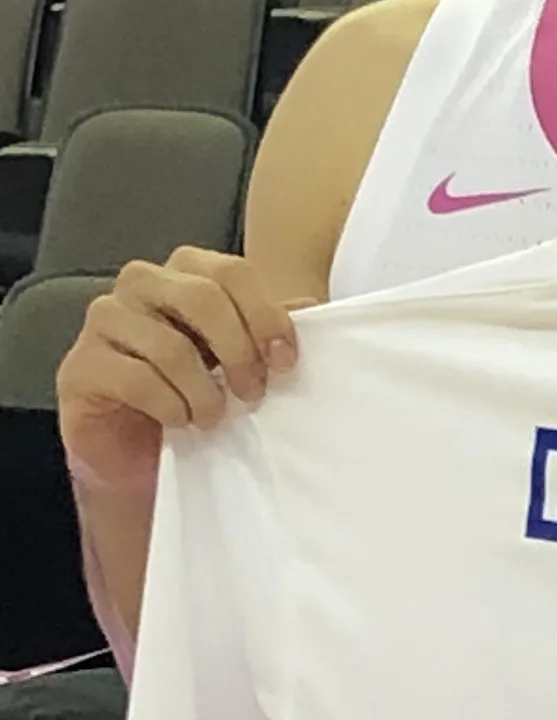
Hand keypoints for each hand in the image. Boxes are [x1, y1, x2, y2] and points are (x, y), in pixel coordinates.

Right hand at [56, 250, 307, 502]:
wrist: (135, 448)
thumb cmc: (192, 393)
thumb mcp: (238, 359)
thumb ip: (267, 329)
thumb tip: (311, 311)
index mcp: (184, 273)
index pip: (232, 271)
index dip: (266, 316)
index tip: (285, 361)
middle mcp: (140, 285)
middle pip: (201, 297)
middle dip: (239, 351)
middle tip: (253, 393)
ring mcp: (105, 320)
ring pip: (170, 345)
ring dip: (205, 392)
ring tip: (214, 417)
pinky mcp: (82, 365)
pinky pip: (136, 379)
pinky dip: (170, 407)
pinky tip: (179, 421)